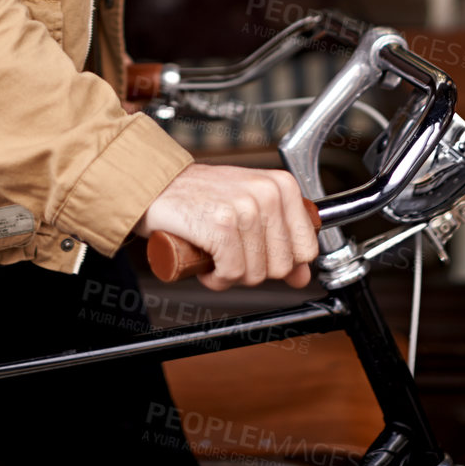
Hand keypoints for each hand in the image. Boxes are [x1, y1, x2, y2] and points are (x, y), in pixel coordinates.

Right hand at [131, 164, 318, 291]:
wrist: (158, 186)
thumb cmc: (203, 196)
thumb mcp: (251, 209)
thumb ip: (281, 240)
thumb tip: (302, 276)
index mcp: (282, 186)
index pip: (306, 249)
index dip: (282, 262)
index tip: (259, 253)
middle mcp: (267, 193)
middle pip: (281, 266)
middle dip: (254, 270)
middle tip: (232, 253)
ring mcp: (245, 209)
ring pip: (255, 274)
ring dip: (232, 275)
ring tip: (217, 253)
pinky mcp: (221, 226)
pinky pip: (231, 274)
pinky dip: (216, 279)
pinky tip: (206, 262)